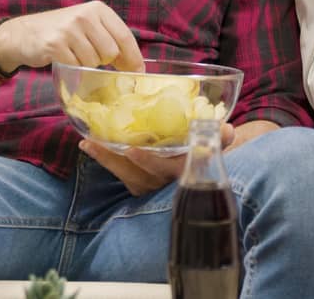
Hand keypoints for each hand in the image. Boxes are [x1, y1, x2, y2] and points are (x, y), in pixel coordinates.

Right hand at [0, 1, 144, 72]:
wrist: (23, 33)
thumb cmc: (62, 32)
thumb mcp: (88, 25)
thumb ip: (110, 38)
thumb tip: (135, 66)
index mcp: (98, 9)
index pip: (124, 36)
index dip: (133, 57)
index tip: (138, 72)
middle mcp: (85, 16)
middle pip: (111, 52)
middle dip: (103, 60)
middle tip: (89, 56)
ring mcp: (69, 29)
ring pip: (94, 61)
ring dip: (85, 64)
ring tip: (73, 53)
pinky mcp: (55, 45)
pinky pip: (76, 66)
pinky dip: (72, 67)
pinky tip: (63, 57)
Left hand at [80, 122, 237, 195]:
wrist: (204, 177)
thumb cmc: (207, 153)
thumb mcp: (218, 147)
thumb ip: (221, 139)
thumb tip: (225, 128)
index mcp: (181, 173)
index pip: (163, 169)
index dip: (147, 161)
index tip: (132, 149)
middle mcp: (162, 183)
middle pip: (134, 172)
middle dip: (114, 158)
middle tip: (94, 143)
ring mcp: (150, 185)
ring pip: (124, 173)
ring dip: (105, 158)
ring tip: (87, 142)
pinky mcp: (140, 183)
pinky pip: (120, 173)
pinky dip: (106, 159)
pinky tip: (91, 145)